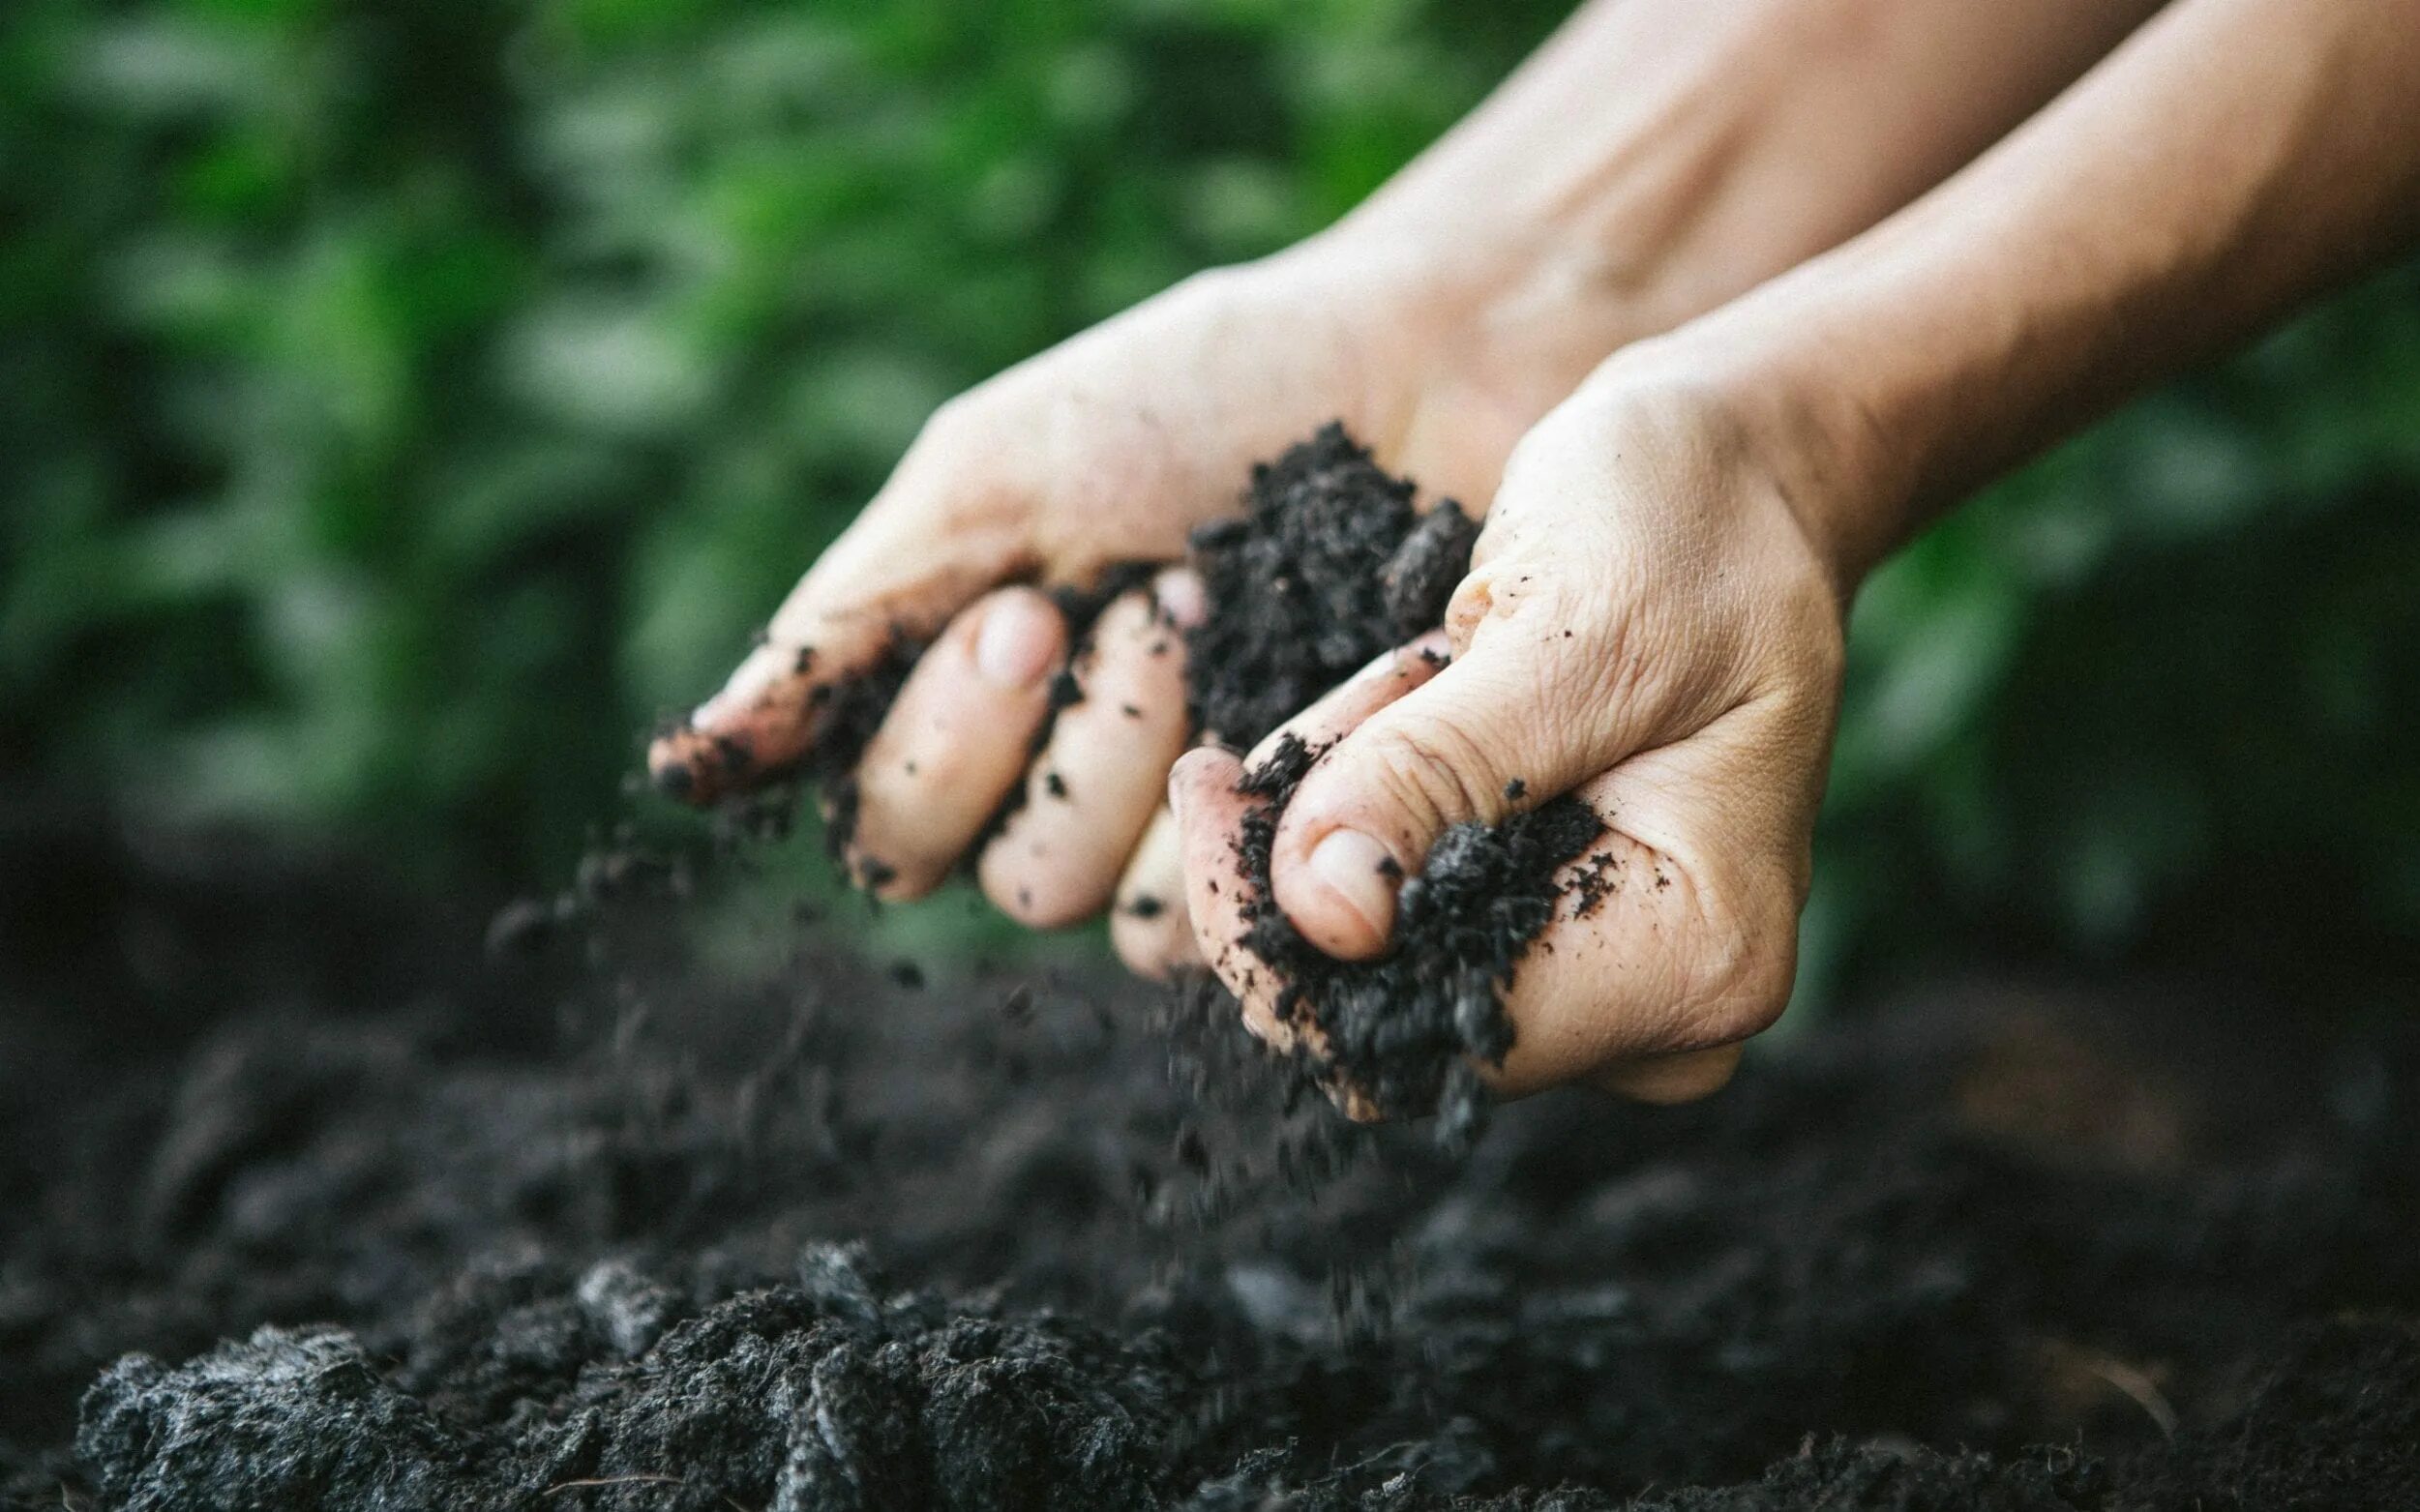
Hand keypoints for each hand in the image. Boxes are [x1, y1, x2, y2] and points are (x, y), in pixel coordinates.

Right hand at [648, 239, 1635, 973]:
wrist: (1418, 368)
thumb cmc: (1197, 398)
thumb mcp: (992, 479)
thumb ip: (847, 624)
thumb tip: (686, 769)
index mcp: (968, 700)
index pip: (885, 828)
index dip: (943, 745)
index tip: (1029, 606)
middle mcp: (1061, 783)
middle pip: (992, 878)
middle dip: (1059, 746)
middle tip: (1147, 604)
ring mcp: (1183, 822)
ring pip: (1106, 907)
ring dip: (1154, 761)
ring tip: (1227, 614)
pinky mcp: (1301, 840)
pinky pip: (1226, 911)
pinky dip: (1255, 802)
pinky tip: (1314, 687)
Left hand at [1169, 367, 1849, 1104]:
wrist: (1742, 468)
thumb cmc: (1693, 520)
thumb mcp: (1568, 626)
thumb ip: (1438, 774)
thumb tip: (1322, 916)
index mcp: (1698, 959)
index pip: (1430, 1034)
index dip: (1279, 938)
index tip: (1204, 783)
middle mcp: (1658, 1009)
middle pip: (1383, 1009)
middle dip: (1314, 844)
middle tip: (1357, 685)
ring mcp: (1602, 972)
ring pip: (1367, 945)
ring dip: (1345, 795)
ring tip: (1424, 660)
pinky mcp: (1545, 919)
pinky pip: (1390, 893)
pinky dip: (1366, 788)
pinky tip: (1420, 683)